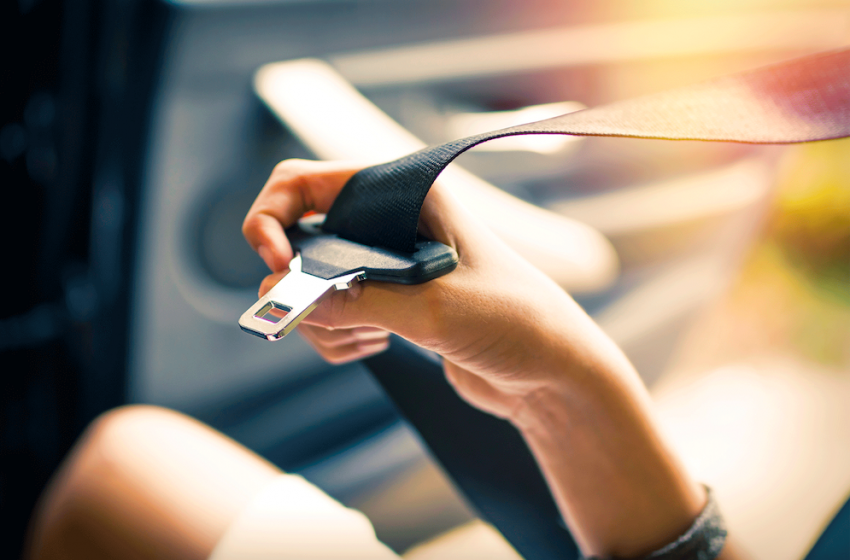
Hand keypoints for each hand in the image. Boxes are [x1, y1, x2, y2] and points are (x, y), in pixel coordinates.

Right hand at [243, 159, 634, 421]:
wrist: (548, 373)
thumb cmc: (513, 321)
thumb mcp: (430, 308)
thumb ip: (352, 301)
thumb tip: (276, 297)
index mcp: (404, 193)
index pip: (305, 182)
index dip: (273, 218)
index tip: (276, 265)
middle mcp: (388, 220)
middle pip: (299, 238)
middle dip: (301, 284)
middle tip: (330, 316)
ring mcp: (382, 263)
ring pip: (308, 285)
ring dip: (324, 320)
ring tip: (375, 336)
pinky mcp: (383, 302)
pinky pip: (329, 317)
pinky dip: (338, 338)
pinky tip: (378, 345)